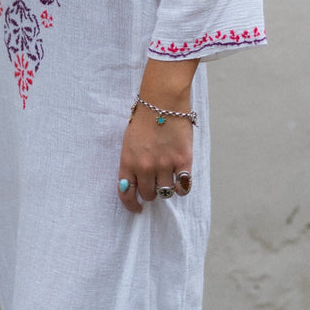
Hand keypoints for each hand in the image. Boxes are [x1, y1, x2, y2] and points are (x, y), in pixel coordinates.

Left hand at [117, 59, 197, 213]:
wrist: (162, 100)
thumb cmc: (144, 119)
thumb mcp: (129, 142)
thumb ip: (131, 163)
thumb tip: (133, 185)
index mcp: (128, 161)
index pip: (126, 193)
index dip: (131, 205)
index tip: (137, 208)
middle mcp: (145, 166)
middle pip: (148, 195)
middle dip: (151, 192)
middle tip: (155, 182)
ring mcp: (164, 165)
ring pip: (165, 192)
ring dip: (166, 188)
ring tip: (168, 177)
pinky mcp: (182, 161)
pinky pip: (183, 187)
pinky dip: (182, 187)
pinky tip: (181, 179)